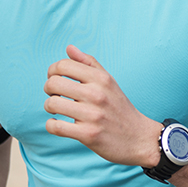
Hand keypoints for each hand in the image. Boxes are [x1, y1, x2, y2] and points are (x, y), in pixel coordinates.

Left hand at [42, 45, 159, 166]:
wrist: (139, 138)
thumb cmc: (120, 108)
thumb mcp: (109, 82)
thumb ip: (89, 63)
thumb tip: (69, 48)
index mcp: (101, 78)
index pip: (63, 65)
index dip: (53, 71)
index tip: (56, 79)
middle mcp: (97, 94)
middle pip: (54, 83)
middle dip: (48, 89)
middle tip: (55, 95)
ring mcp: (92, 115)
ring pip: (52, 104)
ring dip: (49, 107)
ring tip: (57, 110)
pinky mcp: (88, 135)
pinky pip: (55, 126)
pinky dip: (52, 125)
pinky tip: (58, 124)